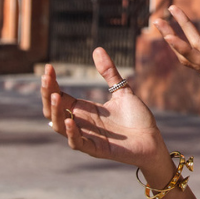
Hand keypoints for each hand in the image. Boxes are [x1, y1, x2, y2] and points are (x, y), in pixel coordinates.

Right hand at [41, 50, 168, 173]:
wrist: (153, 140)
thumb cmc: (137, 119)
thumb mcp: (122, 91)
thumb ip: (109, 73)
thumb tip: (97, 49)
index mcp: (84, 110)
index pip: (59, 96)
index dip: (51, 83)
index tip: (48, 67)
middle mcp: (82, 123)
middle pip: (53, 110)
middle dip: (47, 94)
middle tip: (46, 78)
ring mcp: (87, 137)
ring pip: (60, 127)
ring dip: (55, 112)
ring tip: (54, 96)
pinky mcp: (97, 149)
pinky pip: (78, 143)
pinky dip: (72, 133)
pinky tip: (70, 121)